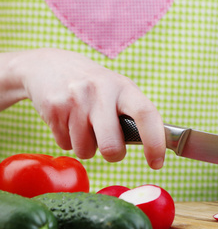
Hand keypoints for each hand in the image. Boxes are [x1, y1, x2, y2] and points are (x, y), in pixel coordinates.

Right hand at [1, 48, 165, 168]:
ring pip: (86, 151)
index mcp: (124, 88)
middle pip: (112, 146)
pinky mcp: (53, 110)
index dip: (155, 143)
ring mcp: (75, 101)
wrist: (49, 65)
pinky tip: (69, 121)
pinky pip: (65, 145)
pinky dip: (69, 140)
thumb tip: (158, 148)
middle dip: (114, 155)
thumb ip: (137, 115)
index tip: (157, 163)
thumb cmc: (96, 86)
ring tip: (85, 125)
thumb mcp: (120, 90)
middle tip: (113, 147)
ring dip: (88, 147)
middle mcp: (100, 92)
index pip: (147, 115)